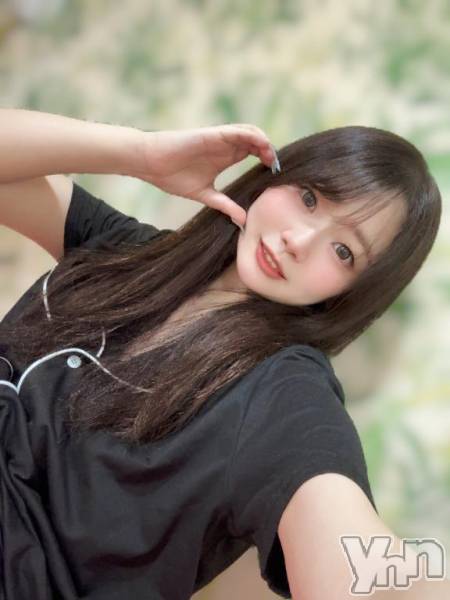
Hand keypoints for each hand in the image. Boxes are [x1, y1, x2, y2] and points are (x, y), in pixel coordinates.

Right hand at [131, 124, 279, 226]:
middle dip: (270, 153)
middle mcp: (225, 146)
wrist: (151, 163)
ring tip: (271, 159)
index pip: (253, 153)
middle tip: (276, 169)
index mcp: (225, 157)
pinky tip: (262, 147)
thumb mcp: (205, 195)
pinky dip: (252, 136)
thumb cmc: (172, 176)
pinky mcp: (213, 134)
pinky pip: (238, 131)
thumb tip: (242, 221)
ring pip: (251, 133)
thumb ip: (224, 205)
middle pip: (257, 142)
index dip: (266, 161)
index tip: (274, 175)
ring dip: (265, 143)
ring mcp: (220, 139)